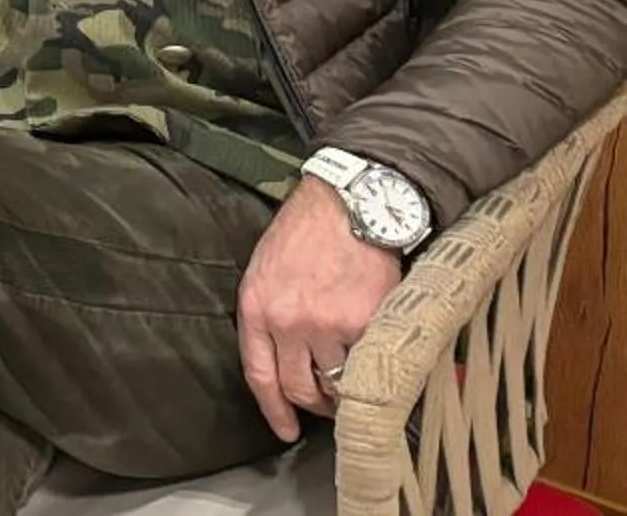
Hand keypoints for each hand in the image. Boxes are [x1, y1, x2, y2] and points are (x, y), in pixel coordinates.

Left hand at [237, 175, 401, 441]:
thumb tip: (284, 357)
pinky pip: (370, 366)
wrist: (348, 203)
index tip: (286, 431)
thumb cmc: (304, 233)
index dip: (273, 409)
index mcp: (257, 306)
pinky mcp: (368, 324)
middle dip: (314, 403)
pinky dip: (374, 371)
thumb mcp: (266, 269)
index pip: (259, 374)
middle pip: (299, 388)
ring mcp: (330, 325)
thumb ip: (270, 313)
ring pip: (338, 384)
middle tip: (328, 404)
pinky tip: (378, 362)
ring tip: (355, 378)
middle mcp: (289, 321)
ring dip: (347, 389)